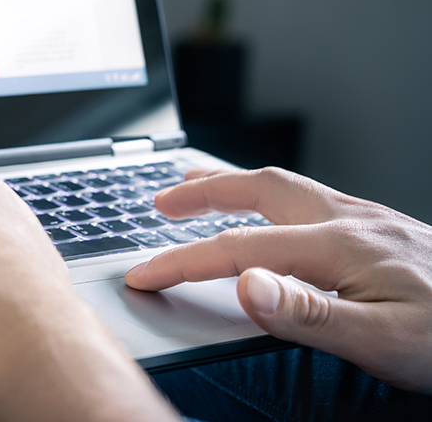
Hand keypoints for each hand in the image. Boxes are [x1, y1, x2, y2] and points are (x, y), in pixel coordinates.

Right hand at [125, 167, 431, 393]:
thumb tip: (245, 283)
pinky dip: (265, 194)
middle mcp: (347, 219)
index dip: (183, 261)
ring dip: (229, 183)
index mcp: (339, 245)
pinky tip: (267, 211)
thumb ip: (310, 313)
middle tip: (158, 203)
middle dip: (198, 192)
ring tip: (194, 187)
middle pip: (255, 188)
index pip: (239, 248)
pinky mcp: (377, 226)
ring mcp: (364, 217)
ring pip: (280, 184)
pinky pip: (305, 194)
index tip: (143, 274)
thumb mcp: (384, 342)